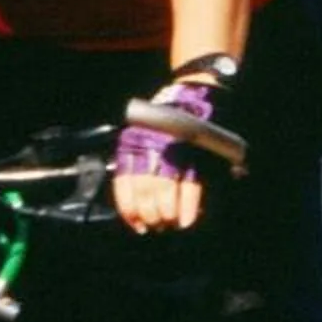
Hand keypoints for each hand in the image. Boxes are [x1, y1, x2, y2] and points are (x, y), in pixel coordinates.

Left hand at [112, 80, 218, 232]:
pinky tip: (188, 220)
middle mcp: (150, 146)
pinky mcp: (197, 153)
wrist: (196, 95)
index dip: (130, 209)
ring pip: (166, 191)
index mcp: (133, 143)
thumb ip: (137, 166)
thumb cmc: (167, 122)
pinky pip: (191, 186)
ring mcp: (174, 150)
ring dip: (168, 214)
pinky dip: (189, 207)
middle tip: (158, 225)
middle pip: (145, 191)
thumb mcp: (142, 137)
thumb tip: (138, 208)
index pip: (124, 183)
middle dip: (152, 214)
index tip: (137, 224)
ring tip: (172, 223)